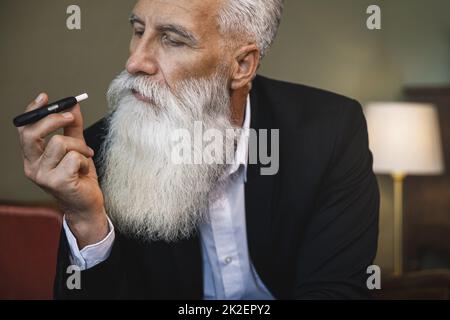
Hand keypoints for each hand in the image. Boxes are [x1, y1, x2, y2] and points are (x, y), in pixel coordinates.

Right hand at [17, 93, 107, 247]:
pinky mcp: (58, 182)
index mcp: (33, 158)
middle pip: (32, 133)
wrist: (87, 205)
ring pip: (60, 142)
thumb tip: (73, 104)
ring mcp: (43, 176)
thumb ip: (73, 128)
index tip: (45, 97)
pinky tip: (84, 170)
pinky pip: (74, 157)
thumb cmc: (80, 178)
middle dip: (54, 120)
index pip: (24, 130)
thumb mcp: (76, 148)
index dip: (33, 112)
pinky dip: (84, 160)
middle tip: (70, 117)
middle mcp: (32, 167)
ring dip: (79, 146)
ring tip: (86, 156)